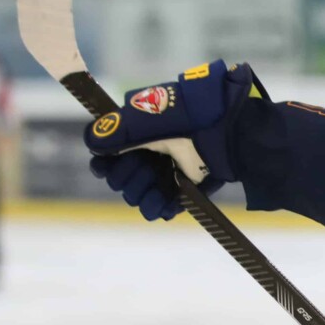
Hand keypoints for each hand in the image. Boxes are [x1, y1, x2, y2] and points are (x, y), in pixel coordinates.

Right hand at [85, 60, 255, 219]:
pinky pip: (160, 206)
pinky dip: (159, 208)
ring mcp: (165, 170)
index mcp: (136, 130)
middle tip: (144, 170)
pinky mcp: (183, 187)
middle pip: (119, 178)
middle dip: (126, 178)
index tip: (106, 168)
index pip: (106, 154)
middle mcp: (148, 151)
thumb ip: (120, 130)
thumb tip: (90, 141)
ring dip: (141, 195)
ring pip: (136, 195)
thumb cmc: (194, 115)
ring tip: (155, 188)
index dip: (104, 165)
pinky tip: (164, 208)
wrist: (235, 131)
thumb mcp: (153, 116)